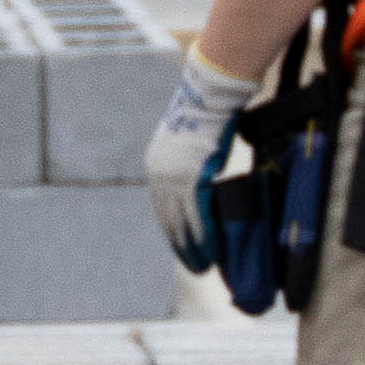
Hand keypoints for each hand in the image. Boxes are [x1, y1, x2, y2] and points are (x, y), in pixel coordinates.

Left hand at [142, 50, 250, 268]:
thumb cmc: (205, 115)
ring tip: (202, 267)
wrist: (207, 97)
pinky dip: (203, 237)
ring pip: (181, 223)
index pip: (161, 207)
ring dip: (191, 248)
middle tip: (194, 266)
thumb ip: (189, 163)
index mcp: (155, 166)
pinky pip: (196, 216)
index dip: (172, 230)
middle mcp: (160, 175)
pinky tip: (209, 252)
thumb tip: (203, 178)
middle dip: (180, 246)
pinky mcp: (192, 180)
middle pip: (168, 220)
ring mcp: (175, 179)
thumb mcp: (188, 142)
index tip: (181, 247)